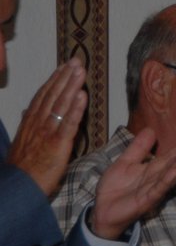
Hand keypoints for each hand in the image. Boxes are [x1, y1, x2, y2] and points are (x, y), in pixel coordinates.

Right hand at [7, 60, 85, 196]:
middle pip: (52, 94)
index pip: (44, 95)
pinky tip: (83, 96)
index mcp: (31, 121)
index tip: (65, 66)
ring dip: (71, 86)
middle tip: (77, 61)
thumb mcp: (24, 140)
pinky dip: (75, 108)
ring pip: (60, 104)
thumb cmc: (24, 166)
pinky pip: (68, 123)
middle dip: (65, 76)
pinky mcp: (57, 143)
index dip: (55, 79)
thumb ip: (28, 124)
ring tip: (80, 71)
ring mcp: (47, 131)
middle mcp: (38, 122)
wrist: (21, 184)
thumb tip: (27, 111)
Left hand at [89, 128, 175, 239]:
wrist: (102, 210)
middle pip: (175, 163)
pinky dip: (168, 179)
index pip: (171, 155)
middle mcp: (157, 179)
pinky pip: (160, 188)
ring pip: (171, 174)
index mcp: (153, 169)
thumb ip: (138, 148)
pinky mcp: (147, 200)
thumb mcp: (125, 162)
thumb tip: (151, 129)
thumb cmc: (115, 188)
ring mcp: (154, 190)